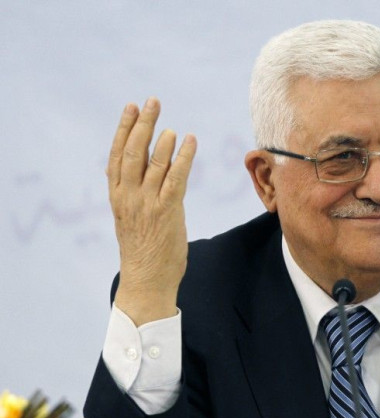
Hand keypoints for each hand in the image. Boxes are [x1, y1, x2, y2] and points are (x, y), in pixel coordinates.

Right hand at [106, 97, 195, 325]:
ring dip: (164, 141)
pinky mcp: (167, 211)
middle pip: (133, 152)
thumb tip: (132, 169)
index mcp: (118, 196)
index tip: (131, 108)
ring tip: (171, 126)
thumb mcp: (130, 216)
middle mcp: (129, 196)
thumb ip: (132, 192)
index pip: (117, 155)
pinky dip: (183, 157)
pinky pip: (175, 178)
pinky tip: (189, 141)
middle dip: (143, 124)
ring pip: (154, 163)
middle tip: (152, 102)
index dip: (124, 129)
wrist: (146, 280)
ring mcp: (147, 203)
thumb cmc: (142, 250)